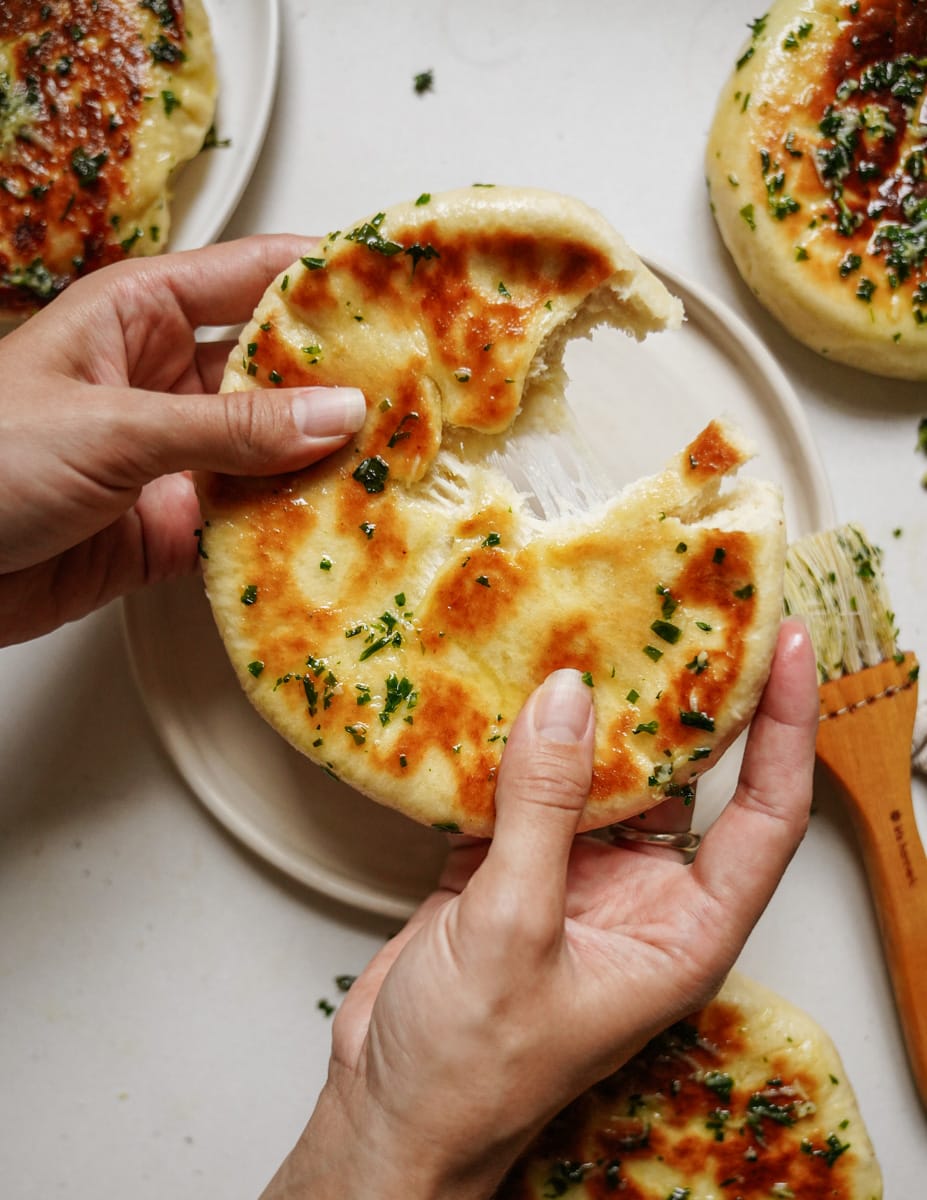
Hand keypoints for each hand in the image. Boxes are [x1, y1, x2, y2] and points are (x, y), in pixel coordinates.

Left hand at [0, 238, 365, 645]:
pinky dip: (291, 527)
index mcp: (139, 316)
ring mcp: (172, 456)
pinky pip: (249, 520)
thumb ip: (229, 427)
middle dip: (344, 378)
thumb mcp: (111, 427)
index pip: (253, 277)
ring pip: (271, 450)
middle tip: (421, 388)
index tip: (400, 284)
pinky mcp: (171, 526)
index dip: (326, 275)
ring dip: (325, 460)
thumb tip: (336, 413)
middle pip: (275, 369)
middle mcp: (164, 381)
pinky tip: (341, 526)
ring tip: (402, 461)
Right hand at [263, 620, 818, 1199]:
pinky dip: (512, 742)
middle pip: (680, 777)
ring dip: (586, 712)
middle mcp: (639, 894)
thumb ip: (542, 811)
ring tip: (585, 629)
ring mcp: (573, 875)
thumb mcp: (512, 934)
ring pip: (598, 772)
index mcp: (681, 930)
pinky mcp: (509, 866)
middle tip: (676, 611)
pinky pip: (525, 785)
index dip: (785, 729)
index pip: (764, 815)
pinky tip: (500, 691)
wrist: (388, 1114)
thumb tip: (569, 701)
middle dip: (678, 698)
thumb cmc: (470, 1071)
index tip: (788, 649)